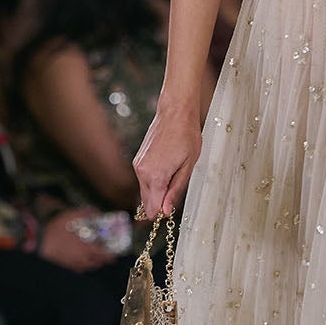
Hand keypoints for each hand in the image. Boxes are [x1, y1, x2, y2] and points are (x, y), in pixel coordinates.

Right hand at [39, 210, 113, 271]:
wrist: (40, 241)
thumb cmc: (56, 229)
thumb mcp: (73, 215)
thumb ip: (88, 213)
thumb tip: (97, 212)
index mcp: (86, 248)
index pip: (103, 256)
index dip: (110, 256)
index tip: (113, 255)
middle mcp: (81, 259)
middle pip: (96, 263)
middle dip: (103, 260)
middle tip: (106, 256)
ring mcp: (72, 264)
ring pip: (87, 267)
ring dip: (94, 264)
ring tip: (96, 259)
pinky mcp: (65, 266)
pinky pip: (78, 270)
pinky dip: (83, 267)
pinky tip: (82, 261)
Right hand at [133, 101, 201, 218]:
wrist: (175, 113)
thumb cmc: (186, 136)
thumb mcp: (188, 166)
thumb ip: (175, 191)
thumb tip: (166, 212)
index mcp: (155, 176)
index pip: (153, 210)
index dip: (164, 212)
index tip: (175, 204)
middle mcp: (141, 172)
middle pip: (147, 203)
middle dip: (160, 203)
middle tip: (177, 189)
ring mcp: (138, 165)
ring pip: (145, 192)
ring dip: (158, 191)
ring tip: (174, 173)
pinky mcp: (138, 160)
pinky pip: (144, 180)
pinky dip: (154, 181)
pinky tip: (167, 167)